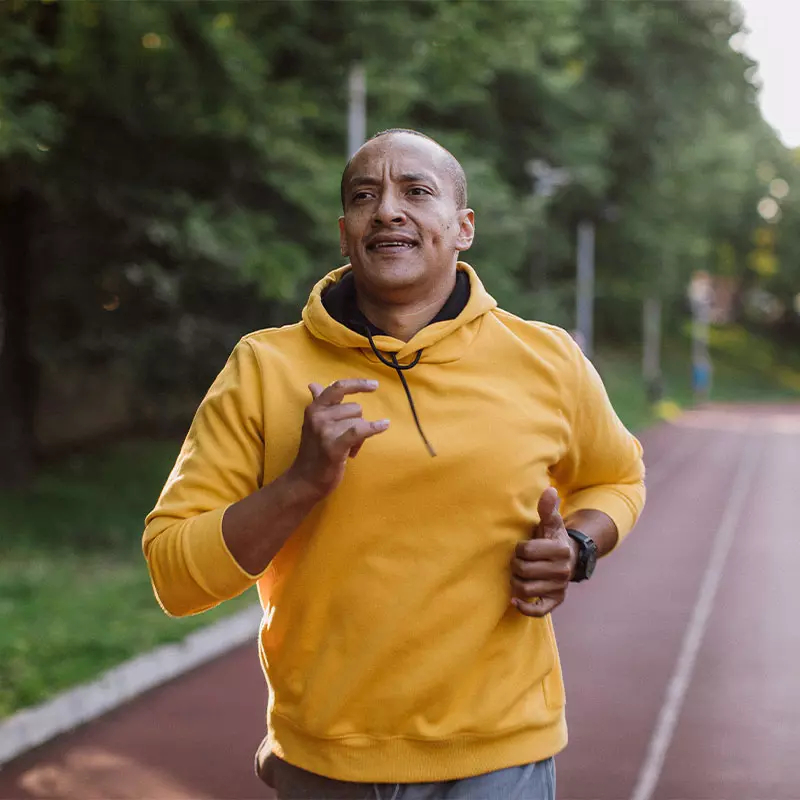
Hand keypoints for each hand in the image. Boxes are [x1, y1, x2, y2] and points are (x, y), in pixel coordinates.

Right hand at [288, 379, 389, 498]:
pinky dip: (374, 428)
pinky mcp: (334, 446)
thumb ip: (318, 402)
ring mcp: (325, 431)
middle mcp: (318, 416)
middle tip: (347, 440)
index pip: (338, 387)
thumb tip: (313, 384)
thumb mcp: (313, 423)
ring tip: (347, 449)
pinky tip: (384, 425)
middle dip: (357, 423)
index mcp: (315, 408)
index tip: (374, 385)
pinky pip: (359, 430)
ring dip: (359, 436)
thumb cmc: (314, 450)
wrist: (305, 480)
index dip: (358, 384)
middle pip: (355, 408)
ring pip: (359, 421)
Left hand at [510, 487, 576, 616]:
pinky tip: (514, 599)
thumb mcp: (551, 523)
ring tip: (518, 574)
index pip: (526, 551)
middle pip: (523, 570)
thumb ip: (548, 508)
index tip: (522, 547)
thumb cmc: (553, 538)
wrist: (569, 559)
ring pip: (526, 589)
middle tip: (518, 561)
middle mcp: (563, 571)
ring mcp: (559, 588)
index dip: (519, 549)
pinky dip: (524, 607)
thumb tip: (550, 489)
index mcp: (561, 550)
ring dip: (515, 581)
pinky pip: (538, 611)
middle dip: (515, 564)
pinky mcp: (556, 601)